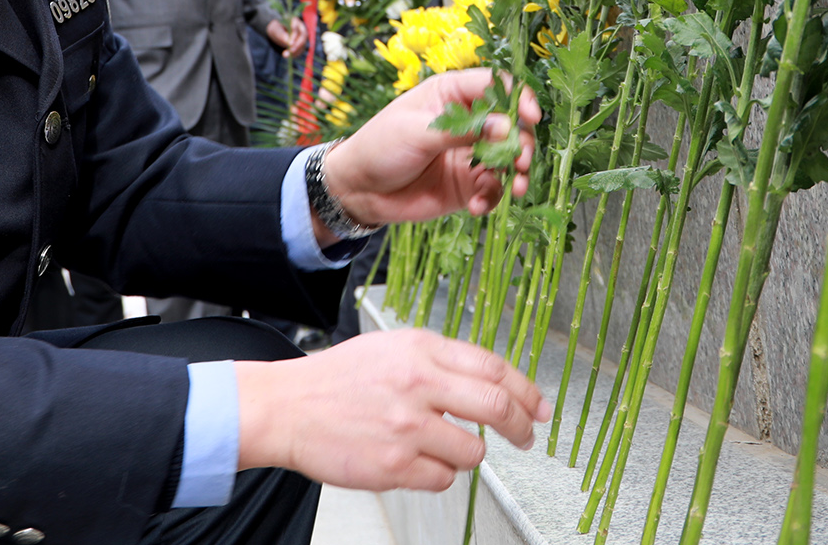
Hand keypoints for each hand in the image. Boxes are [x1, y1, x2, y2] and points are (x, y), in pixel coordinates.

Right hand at [235, 328, 548, 489]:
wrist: (288, 407)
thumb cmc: (339, 378)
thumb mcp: (395, 348)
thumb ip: (443, 360)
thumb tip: (496, 382)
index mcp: (421, 350)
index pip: (495, 368)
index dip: (527, 391)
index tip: (540, 408)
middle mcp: (417, 385)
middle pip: (497, 407)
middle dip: (522, 426)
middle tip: (527, 436)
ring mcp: (406, 427)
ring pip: (473, 451)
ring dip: (469, 453)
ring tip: (443, 446)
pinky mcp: (392, 465)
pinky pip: (442, 479)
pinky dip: (438, 474)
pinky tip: (416, 460)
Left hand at [266, 16, 307, 58]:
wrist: (276, 32)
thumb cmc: (276, 28)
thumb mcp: (275, 30)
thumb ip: (281, 34)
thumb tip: (288, 41)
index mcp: (295, 21)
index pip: (297, 28)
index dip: (294, 36)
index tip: (290, 44)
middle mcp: (301, 28)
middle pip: (303, 36)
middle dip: (298, 45)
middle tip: (290, 51)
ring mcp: (302, 36)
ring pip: (303, 44)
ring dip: (296, 51)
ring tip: (285, 55)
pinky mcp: (301, 44)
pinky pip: (300, 49)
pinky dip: (295, 54)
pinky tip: (287, 55)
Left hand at [322, 68, 535, 227]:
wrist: (357, 190)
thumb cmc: (379, 146)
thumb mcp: (417, 131)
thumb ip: (463, 130)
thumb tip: (507, 128)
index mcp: (453, 95)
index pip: (496, 86)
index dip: (518, 97)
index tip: (531, 116)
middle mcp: (468, 122)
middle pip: (511, 124)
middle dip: (522, 142)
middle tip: (519, 160)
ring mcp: (470, 154)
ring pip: (509, 159)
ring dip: (516, 172)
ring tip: (513, 187)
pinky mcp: (467, 184)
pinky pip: (493, 189)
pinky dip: (492, 198)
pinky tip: (476, 206)